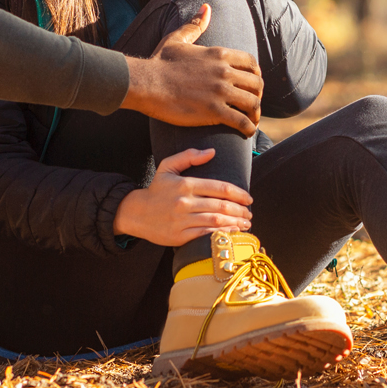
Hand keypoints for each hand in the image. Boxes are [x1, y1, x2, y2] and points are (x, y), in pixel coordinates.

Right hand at [112, 148, 252, 245]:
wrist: (136, 213)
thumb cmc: (157, 189)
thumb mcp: (167, 167)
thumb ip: (189, 156)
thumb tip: (212, 151)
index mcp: (185, 184)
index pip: (219, 188)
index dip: (238, 194)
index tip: (248, 198)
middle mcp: (184, 202)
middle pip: (221, 206)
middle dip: (240, 210)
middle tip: (249, 213)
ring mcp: (182, 220)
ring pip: (216, 221)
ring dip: (235, 223)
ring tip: (246, 223)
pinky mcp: (180, 236)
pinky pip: (205, 235)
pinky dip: (222, 234)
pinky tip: (232, 233)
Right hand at [121, 3, 261, 136]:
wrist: (146, 83)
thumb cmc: (159, 63)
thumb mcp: (178, 39)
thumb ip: (195, 25)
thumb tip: (206, 7)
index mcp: (219, 54)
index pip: (251, 63)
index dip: (256, 75)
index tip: (251, 85)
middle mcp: (224, 71)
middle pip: (257, 84)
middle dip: (258, 95)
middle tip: (252, 105)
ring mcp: (220, 92)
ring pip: (253, 103)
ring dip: (256, 113)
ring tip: (252, 121)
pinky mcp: (214, 111)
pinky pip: (241, 121)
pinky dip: (248, 128)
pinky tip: (246, 133)